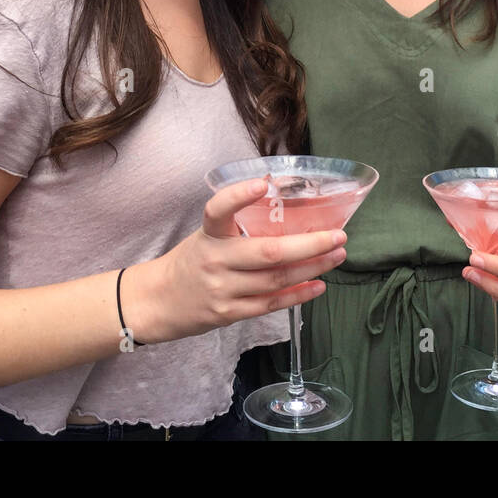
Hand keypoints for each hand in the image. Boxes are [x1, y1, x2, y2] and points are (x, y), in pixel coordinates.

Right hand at [121, 178, 347, 343]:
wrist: (158, 302)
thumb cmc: (192, 261)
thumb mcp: (206, 235)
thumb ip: (238, 224)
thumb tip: (281, 198)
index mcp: (208, 234)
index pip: (218, 210)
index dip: (238, 196)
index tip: (263, 184)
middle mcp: (215, 260)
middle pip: (268, 253)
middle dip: (310, 244)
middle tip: (339, 235)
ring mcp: (223, 289)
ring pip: (276, 279)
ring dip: (313, 268)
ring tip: (337, 256)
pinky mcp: (229, 313)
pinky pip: (271, 304)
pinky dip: (299, 294)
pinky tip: (319, 284)